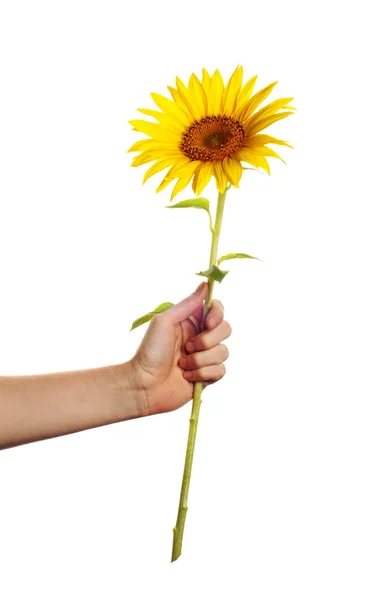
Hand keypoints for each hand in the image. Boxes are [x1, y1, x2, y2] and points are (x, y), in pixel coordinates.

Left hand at [129, 282, 231, 415]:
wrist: (144, 385)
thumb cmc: (150, 351)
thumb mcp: (165, 321)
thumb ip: (187, 304)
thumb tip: (205, 284)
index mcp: (191, 322)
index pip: (217, 310)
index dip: (217, 315)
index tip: (207, 323)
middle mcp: (200, 337)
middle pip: (226, 330)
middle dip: (208, 340)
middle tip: (188, 347)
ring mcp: (205, 357)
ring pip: (223, 352)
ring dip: (201, 360)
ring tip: (182, 364)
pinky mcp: (207, 376)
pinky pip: (220, 371)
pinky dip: (202, 373)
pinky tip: (186, 376)